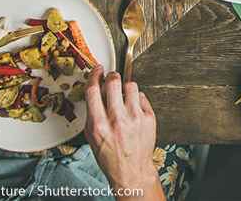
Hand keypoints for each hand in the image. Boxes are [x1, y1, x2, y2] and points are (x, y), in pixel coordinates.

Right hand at [84, 67, 159, 190]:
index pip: (94, 91)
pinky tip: (133, 108)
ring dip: (126, 88)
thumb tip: (94, 93)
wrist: (131, 170)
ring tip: (124, 96)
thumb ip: (92, 114)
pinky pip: (142, 97)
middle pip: (114, 82)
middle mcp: (117, 120)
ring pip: (131, 86)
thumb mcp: (92, 138)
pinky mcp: (148, 118)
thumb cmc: (110, 156)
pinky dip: (137, 99)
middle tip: (112, 77)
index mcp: (99, 125)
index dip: (94, 76)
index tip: (97, 70)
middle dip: (112, 76)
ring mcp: (135, 118)